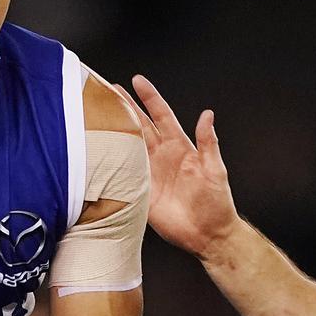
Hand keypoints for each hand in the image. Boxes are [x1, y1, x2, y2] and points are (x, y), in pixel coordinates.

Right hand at [113, 75, 238, 257]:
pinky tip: (97, 151)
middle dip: (124, 108)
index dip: (149, 98)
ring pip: (128, 146)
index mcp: (180, 146)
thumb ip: (208, 142)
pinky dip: (110, 163)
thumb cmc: (217, 203)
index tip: (137, 81)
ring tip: (98, 115)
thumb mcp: (215, 170)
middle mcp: (161, 156)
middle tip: (107, 90)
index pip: (161, 116)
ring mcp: (149, 173)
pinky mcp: (140, 192)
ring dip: (114, 131)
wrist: (209, 235)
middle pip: (139, 126)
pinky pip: (122, 174)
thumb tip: (207, 114)